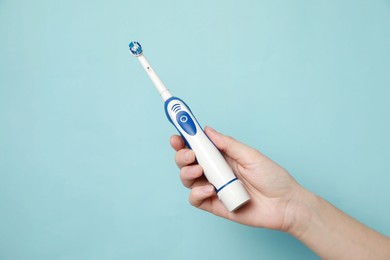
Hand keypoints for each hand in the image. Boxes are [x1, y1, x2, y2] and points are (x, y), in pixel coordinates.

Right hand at [170, 126, 301, 230]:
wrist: (285, 204)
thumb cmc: (272, 178)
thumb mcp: (251, 155)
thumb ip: (228, 144)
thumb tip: (207, 130)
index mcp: (222, 156)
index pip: (198, 146)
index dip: (185, 139)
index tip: (177, 131)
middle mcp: (214, 171)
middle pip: (187, 162)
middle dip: (181, 155)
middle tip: (189, 154)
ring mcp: (213, 188)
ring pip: (187, 179)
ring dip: (187, 172)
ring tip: (199, 171)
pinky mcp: (215, 205)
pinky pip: (195, 199)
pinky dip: (197, 193)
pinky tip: (210, 190)